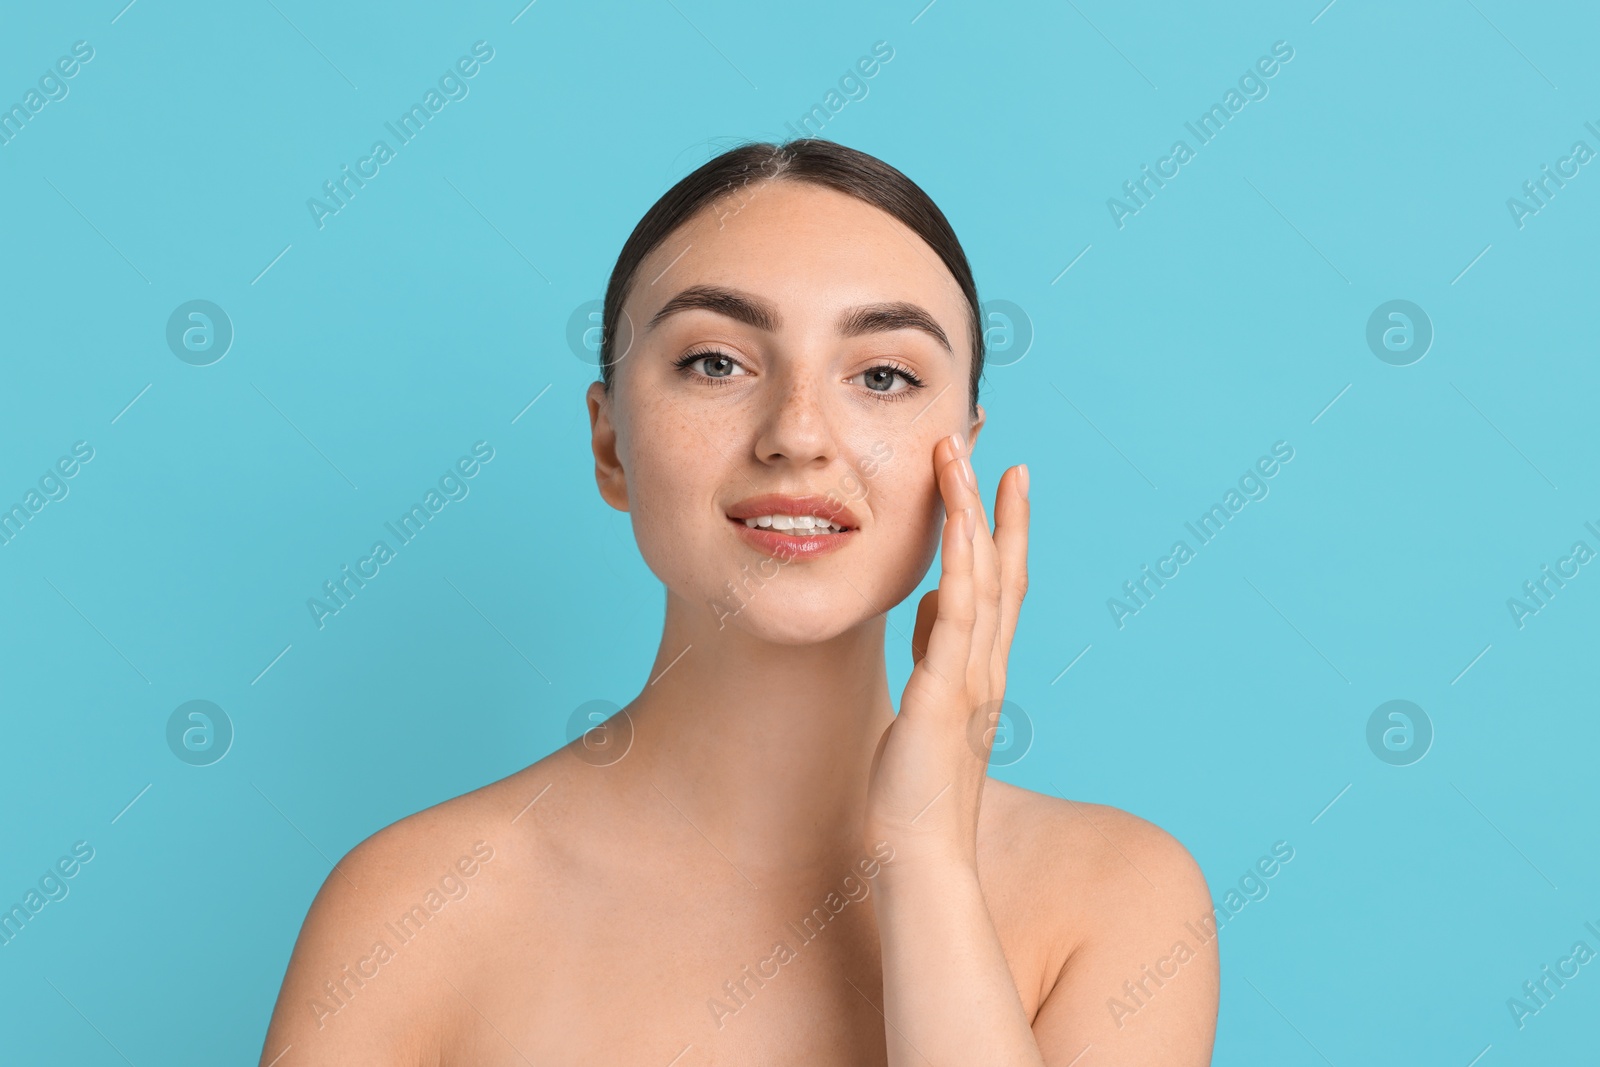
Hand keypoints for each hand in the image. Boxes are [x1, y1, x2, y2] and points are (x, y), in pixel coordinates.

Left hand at [864, 432, 1029, 873]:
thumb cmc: (919, 785)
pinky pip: (957, 618)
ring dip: (973, 518)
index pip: (1001, 587)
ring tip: (964, 463)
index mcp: (982, 670)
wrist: (921, 851)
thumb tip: (934, 598)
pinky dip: (961, 568)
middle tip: (998, 454)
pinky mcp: (944, 695)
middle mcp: (987, 667)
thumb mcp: (929, 703)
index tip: (1004, 480)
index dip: (1005, 531)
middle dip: (999, 510)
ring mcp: (971, 679)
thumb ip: (937, 650)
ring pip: (980, 581)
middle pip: (1002, 573)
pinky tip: (956, 528)